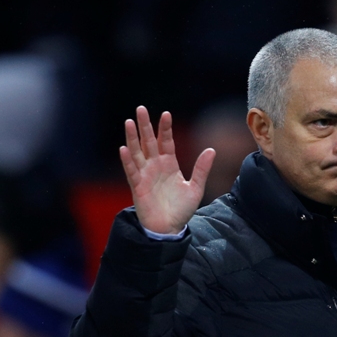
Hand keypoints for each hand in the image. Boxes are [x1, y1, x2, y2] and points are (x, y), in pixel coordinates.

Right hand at [120, 106, 215, 234]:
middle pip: (149, 141)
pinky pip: (131, 171)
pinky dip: (127, 160)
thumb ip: (201, 169)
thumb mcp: (195, 188)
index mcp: (169, 164)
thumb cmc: (181, 209)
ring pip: (137, 152)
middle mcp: (155, 166)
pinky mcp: (137, 186)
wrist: (170, 228)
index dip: (165, 128)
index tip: (166, 114)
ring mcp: (145, 175)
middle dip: (145, 125)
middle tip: (140, 108)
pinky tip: (124, 148)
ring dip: (132, 137)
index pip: (166, 141)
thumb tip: (212, 150)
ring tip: (129, 122)